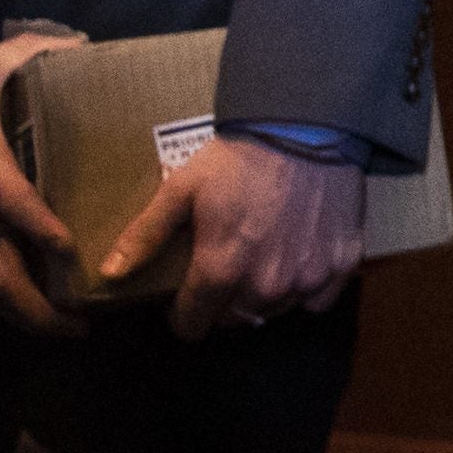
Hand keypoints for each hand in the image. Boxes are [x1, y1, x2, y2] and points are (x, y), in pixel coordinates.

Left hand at [105, 135, 366, 340]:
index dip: (182, 312)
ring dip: (263, 296)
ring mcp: (307, 279)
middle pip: (234, 320)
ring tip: (261, 260)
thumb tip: (111, 273)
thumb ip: (146, 235)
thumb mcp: (182, 188)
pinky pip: (317, 299)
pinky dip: (306, 287)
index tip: (185, 294)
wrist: (308, 127)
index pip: (192, 324)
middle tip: (225, 266)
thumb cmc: (241, 157)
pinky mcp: (341, 266)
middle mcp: (265, 287)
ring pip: (274, 311)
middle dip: (223, 302)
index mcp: (220, 271)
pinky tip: (298, 257)